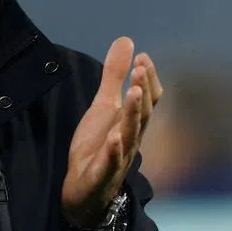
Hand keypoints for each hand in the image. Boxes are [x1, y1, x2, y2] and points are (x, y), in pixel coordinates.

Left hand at [61, 38, 161, 226]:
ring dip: (132, 114)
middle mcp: (130, 138)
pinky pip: (111, 163)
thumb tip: (127, 41)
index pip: (148, 98)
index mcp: (131, 121)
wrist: (83, 190)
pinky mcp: (102, 174)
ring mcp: (118, 157)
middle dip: (142, 89)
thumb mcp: (103, 106)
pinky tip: (115, 138)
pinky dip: (115, 151)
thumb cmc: (98, 146)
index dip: (147, 78)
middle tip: (140, 67)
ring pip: (130, 135)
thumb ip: (114, 75)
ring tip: (132, 92)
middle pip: (142, 113)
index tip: (142, 56)